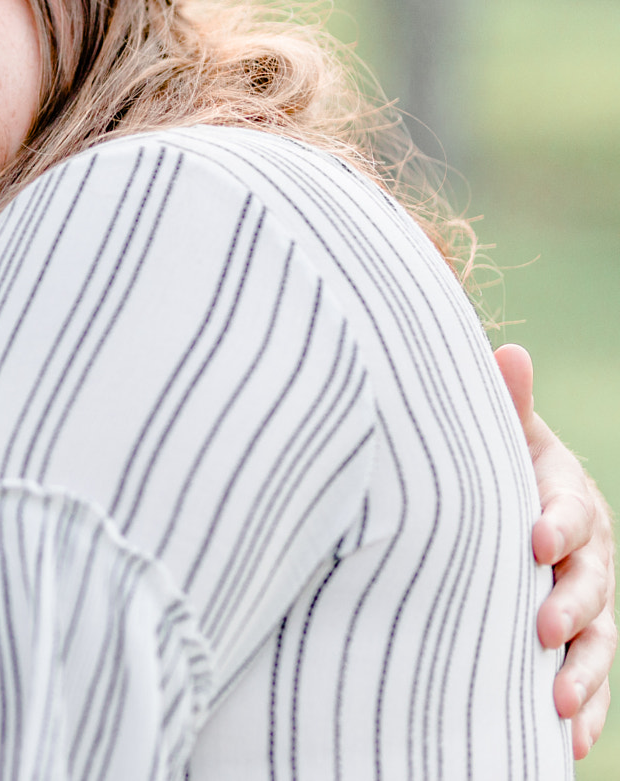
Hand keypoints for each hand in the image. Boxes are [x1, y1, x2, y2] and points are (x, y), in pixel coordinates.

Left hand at [497, 343, 613, 758]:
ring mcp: (586, 605)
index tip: (534, 539)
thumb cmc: (496, 465)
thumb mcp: (504, 437)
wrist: (503, 505)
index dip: (555, 525)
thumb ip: (507, 405)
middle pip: (589, 586)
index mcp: (569, 502)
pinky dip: (581, 713)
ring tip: (556, 702)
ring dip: (580, 674)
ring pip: (594, 644)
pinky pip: (585, 682)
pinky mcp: (574, 645)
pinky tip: (565, 745)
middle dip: (569, 606)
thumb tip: (509, 349)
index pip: (569, 514)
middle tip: (540, 625)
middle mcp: (588, 557)